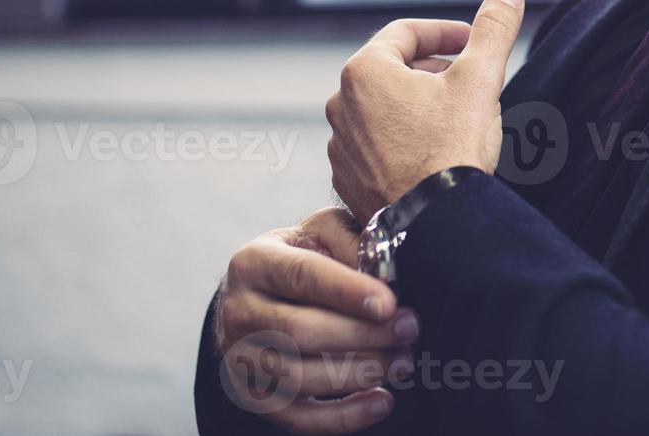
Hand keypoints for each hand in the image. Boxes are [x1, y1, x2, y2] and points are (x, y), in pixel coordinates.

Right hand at [215, 207, 421, 431]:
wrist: (257, 294)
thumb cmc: (301, 257)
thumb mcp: (320, 231)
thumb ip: (350, 240)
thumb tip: (385, 268)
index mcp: (254, 263)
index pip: (301, 276)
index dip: (346, 291)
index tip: (388, 303)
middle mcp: (239, 312)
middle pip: (300, 332)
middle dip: (363, 334)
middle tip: (409, 329)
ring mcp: (241, 359)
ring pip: (299, 377)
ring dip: (359, 373)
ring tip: (402, 362)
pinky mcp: (253, 396)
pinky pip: (297, 417)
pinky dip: (343, 417)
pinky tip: (381, 402)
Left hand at [325, 0, 524, 220]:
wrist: (433, 225)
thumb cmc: (452, 149)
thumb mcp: (481, 80)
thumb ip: (493, 30)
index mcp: (364, 71)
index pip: (406, 32)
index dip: (446, 33)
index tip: (473, 44)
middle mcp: (340, 105)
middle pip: (392, 70)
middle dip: (433, 69)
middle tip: (469, 81)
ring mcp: (340, 146)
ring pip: (383, 109)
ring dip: (417, 106)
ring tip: (455, 119)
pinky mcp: (347, 180)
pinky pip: (376, 146)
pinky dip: (402, 140)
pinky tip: (433, 154)